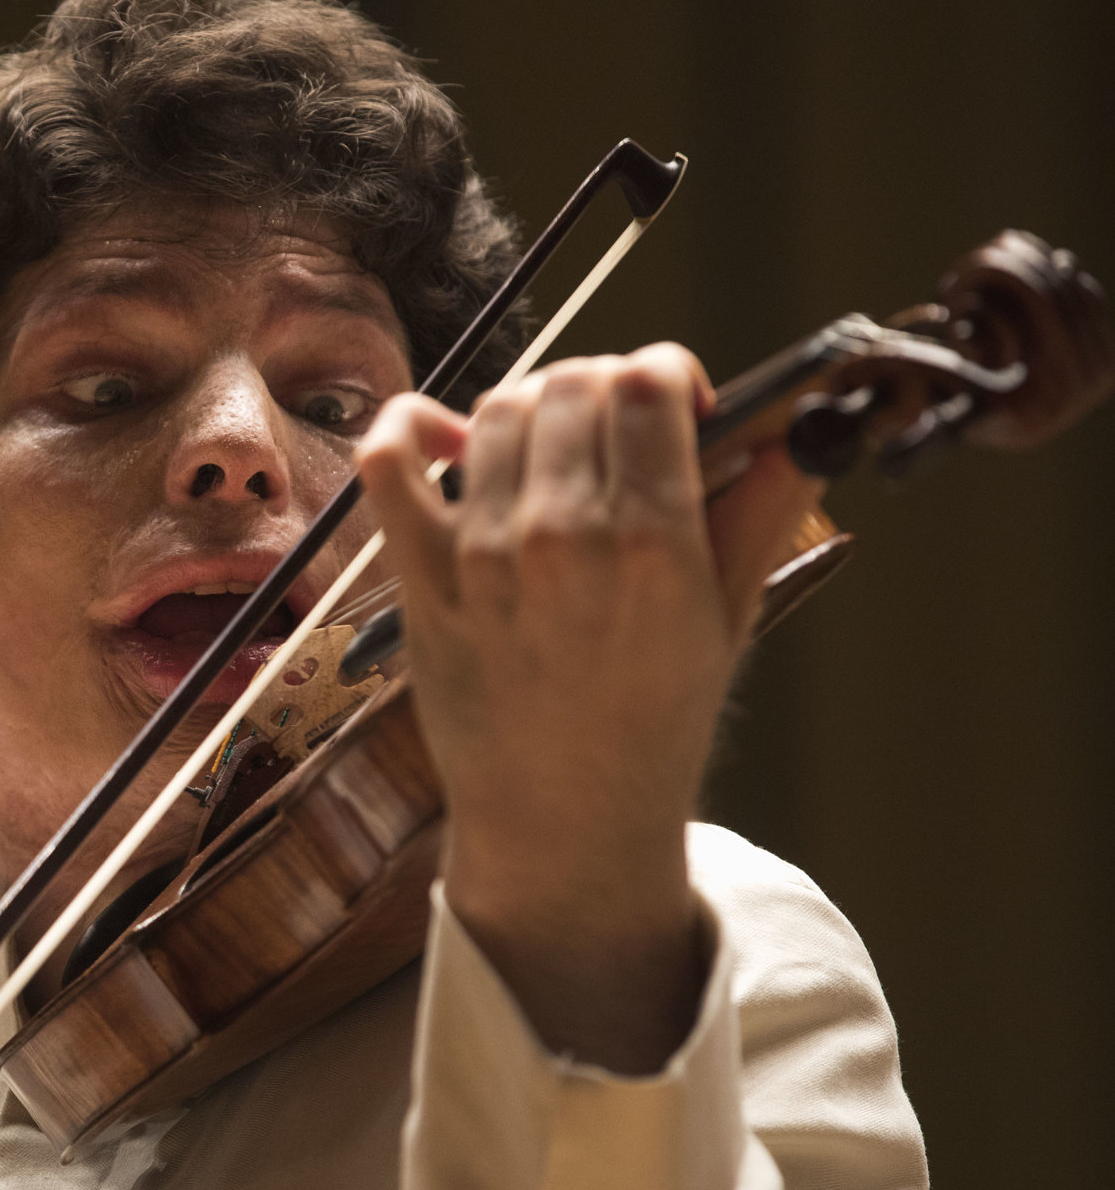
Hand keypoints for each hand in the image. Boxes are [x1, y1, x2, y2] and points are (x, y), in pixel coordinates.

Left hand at [355, 346, 824, 1071]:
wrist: (565, 816)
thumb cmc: (652, 718)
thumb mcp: (730, 612)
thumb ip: (763, 508)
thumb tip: (801, 425)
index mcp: (653, 543)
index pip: (647, 382)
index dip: (666, 373)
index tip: (677, 405)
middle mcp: (562, 537)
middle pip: (575, 384)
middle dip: (605, 387)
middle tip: (618, 432)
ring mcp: (481, 555)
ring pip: (500, 409)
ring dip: (534, 409)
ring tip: (557, 452)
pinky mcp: (420, 576)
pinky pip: (389, 464)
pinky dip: (405, 425)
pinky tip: (443, 435)